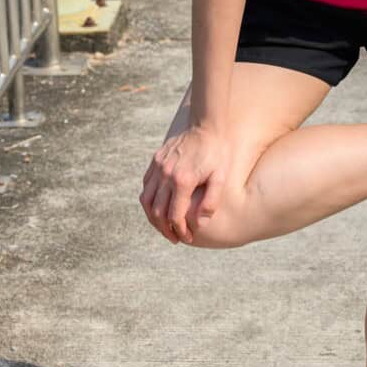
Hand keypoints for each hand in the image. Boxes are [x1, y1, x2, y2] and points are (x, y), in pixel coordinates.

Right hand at [139, 124, 228, 243]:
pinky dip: (149, 200)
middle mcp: (166, 173)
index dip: (180, 231)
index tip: (187, 238)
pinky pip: (146, 185)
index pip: (174, 215)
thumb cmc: (218, 155)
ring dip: (153, 217)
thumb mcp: (220, 179)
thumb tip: (199, 224)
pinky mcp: (156, 160)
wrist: (209, 128)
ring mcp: (158, 166)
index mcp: (183, 180)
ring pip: (146, 200)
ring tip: (164, 227)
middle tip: (175, 238)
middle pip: (157, 211)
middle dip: (165, 229)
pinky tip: (160, 207)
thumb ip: (211, 202)